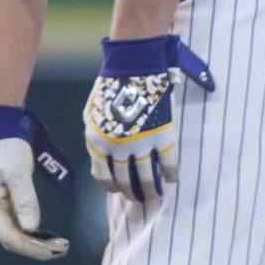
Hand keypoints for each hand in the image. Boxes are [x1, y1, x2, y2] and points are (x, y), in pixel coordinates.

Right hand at [0, 106, 72, 259]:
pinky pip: (20, 225)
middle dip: (38, 248)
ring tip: (61, 244)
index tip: (54, 250)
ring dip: (38, 242)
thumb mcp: (18, 172)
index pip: (11, 237)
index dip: (33, 247)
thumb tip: (32, 228)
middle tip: (64, 248)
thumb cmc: (7, 147)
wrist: (0, 128)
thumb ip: (24, 199)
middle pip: (14, 241)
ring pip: (18, 235)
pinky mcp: (7, 203)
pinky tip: (49, 235)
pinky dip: (35, 233)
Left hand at [82, 36, 214, 201]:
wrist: (133, 67)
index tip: (118, 191)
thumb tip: (103, 156)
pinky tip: (171, 179)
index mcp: (97, 141)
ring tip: (155, 195)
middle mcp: (116, 147)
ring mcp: (140, 143)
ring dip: (151, 190)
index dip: (111, 186)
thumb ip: (97, 136)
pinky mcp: (160, 136)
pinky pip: (167, 163)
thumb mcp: (92, 114)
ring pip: (146, 178)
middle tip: (138, 198)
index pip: (102, 175)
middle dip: (131, 193)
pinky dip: (170, 174)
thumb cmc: (110, 87)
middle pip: (124, 181)